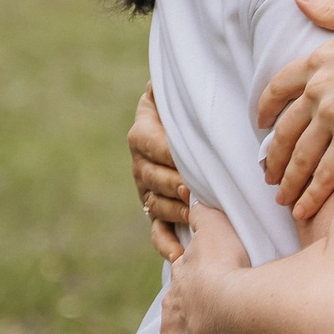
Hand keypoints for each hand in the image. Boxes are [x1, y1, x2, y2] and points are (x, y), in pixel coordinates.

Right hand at [129, 85, 190, 261]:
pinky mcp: (156, 210)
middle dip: (172, 185)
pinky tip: (179, 255)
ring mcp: (147, 190)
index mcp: (142, 134)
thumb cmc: (186, 106)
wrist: (184, 126)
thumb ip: (171, 86)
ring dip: (173, 211)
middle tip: (192, 192)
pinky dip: (166, 244)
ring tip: (193, 215)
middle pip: (152, 177)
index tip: (187, 165)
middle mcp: (140, 164)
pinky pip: (157, 230)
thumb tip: (163, 78)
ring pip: (155, 204)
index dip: (168, 156)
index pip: (152, 145)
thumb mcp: (175, 92)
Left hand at [156, 200, 249, 333]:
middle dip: (184, 300)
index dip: (188, 267)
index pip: (182, 266)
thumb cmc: (228, 267)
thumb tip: (193, 194)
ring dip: (180, 328)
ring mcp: (172, 328)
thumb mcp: (218, 228)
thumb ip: (206, 212)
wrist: (225, 307)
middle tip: (202, 305)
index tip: (192, 269)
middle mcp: (174, 298)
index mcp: (186, 271)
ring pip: (170, 325)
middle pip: (175, 297)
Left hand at [258, 0, 333, 220]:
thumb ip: (327, 10)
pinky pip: (326, 171)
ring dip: (288, 181)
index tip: (260, 125)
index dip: (265, 109)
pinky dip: (311, 193)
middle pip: (285, 131)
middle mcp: (318, 89)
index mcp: (317, 60)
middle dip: (274, 157)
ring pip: (300, 156)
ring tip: (282, 199)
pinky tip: (303, 209)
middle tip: (268, 175)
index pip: (278, 89)